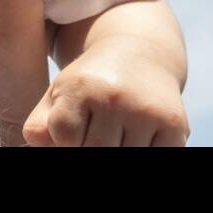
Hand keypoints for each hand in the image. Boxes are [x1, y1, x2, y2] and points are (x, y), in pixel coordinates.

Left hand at [22, 36, 190, 145]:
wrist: (141, 54)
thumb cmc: (91, 83)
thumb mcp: (59, 93)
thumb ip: (40, 126)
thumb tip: (38, 147)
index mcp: (81, 86)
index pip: (64, 137)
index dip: (66, 139)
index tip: (74, 124)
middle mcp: (114, 97)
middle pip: (93, 152)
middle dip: (90, 147)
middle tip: (96, 130)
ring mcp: (146, 113)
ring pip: (124, 159)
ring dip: (119, 151)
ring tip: (116, 131)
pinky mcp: (174, 126)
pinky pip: (154, 159)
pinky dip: (143, 152)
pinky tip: (138, 135)